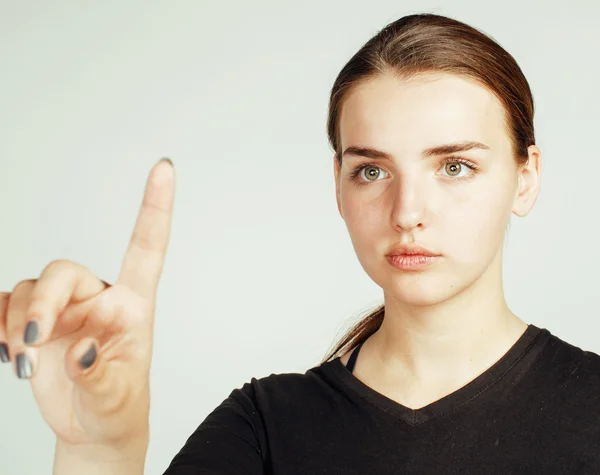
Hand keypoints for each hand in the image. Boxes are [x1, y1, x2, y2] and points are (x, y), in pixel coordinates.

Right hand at [0, 158, 174, 448]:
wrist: (92, 428)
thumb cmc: (117, 406)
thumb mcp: (117, 397)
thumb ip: (100, 374)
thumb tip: (81, 349)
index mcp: (133, 305)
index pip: (146, 247)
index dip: (155, 206)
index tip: (166, 166)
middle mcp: (98, 298)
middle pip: (63, 271)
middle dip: (42, 303)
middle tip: (30, 340)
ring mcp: (65, 309)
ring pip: (31, 288)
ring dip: (17, 320)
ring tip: (21, 362)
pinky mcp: (35, 322)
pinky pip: (5, 304)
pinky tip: (5, 350)